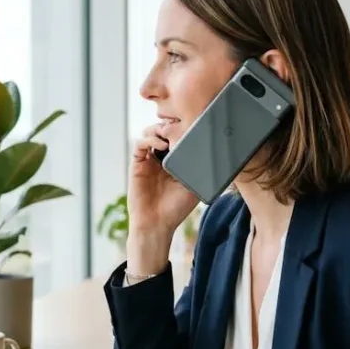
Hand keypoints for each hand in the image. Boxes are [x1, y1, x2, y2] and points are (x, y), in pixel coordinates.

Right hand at [129, 123, 198, 238]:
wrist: (157, 224)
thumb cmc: (176, 208)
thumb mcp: (194, 186)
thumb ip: (199, 170)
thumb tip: (212, 153)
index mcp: (176, 161)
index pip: (178, 137)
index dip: (184, 128)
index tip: (194, 124)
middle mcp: (161, 158)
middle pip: (163, 130)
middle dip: (171, 125)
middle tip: (181, 125)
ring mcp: (148, 160)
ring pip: (150, 133)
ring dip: (159, 129)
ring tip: (171, 134)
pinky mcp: (137, 164)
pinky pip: (139, 145)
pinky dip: (149, 139)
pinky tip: (160, 145)